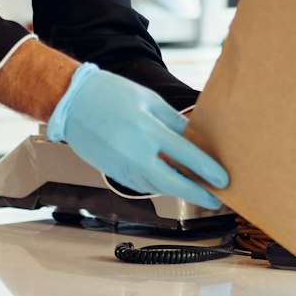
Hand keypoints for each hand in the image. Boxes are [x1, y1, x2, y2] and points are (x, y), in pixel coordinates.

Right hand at [47, 64, 229, 209]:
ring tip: (201, 191)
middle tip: (217, 200)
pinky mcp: (114, 174)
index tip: (224, 180)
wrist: (72, 103)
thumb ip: (173, 122)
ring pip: (158, 187)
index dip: (207, 170)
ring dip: (180, 191)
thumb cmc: (110, 95)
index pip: (185, 155)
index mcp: (146, 130)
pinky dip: (161, 186)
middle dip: (198, 194)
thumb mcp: (149, 101)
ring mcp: (122, 166)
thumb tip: (195, 140)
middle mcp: (134, 153)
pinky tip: (174, 182)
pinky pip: (143, 185)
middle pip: (173, 183)